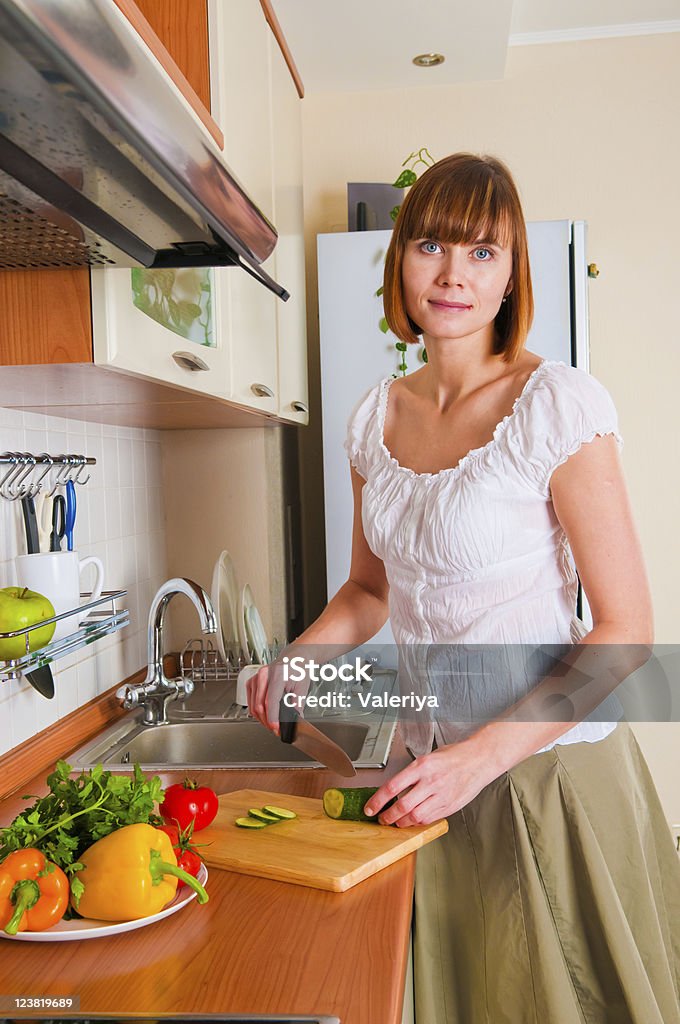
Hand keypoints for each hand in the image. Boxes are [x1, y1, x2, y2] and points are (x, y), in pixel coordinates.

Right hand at [246, 657, 309, 735]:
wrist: (293, 658)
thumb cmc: (298, 669)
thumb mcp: (302, 687)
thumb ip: (298, 704)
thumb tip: (295, 719)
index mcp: (278, 675)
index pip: (271, 701)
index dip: (272, 718)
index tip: (276, 728)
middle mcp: (264, 675)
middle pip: (259, 706)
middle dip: (267, 722)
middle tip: (276, 730)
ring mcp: (255, 678)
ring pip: (253, 706)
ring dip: (261, 719)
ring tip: (271, 724)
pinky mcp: (251, 682)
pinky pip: (250, 702)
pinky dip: (256, 712)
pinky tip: (265, 715)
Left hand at [363, 740, 500, 826]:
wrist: (479, 759)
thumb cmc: (454, 756)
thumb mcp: (428, 757)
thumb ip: (413, 772)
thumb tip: (395, 787)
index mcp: (421, 766)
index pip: (392, 786)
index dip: (378, 801)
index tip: (370, 808)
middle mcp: (430, 781)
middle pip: (402, 805)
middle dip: (387, 816)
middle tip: (382, 819)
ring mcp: (441, 795)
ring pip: (415, 816)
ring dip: (402, 822)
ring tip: (396, 821)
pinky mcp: (449, 806)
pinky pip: (429, 819)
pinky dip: (417, 822)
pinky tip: (413, 819)